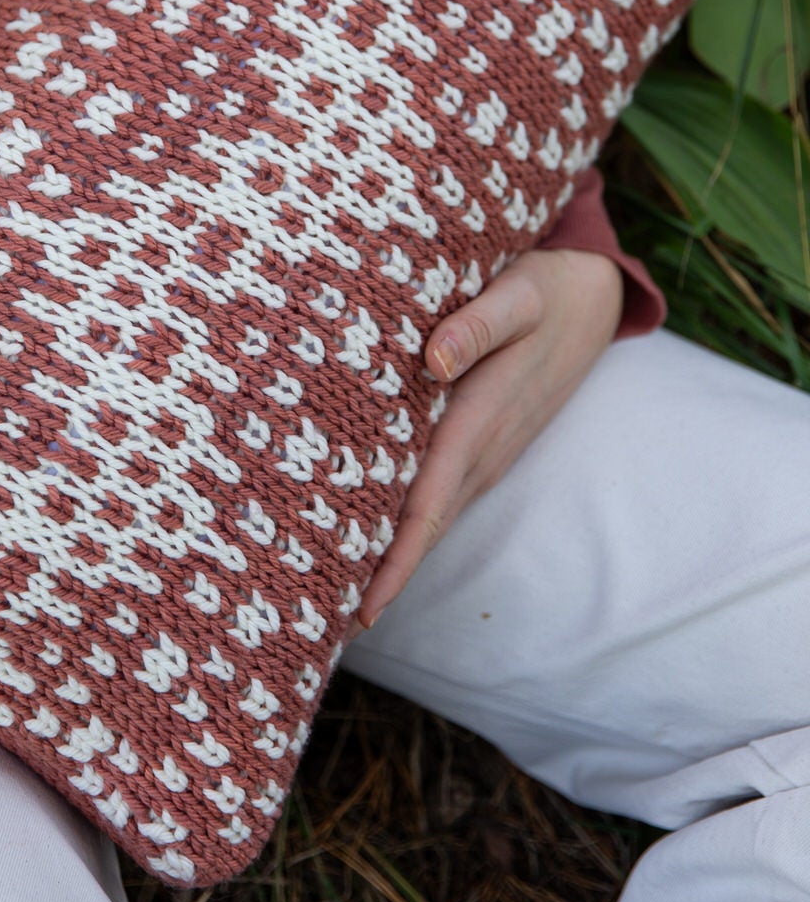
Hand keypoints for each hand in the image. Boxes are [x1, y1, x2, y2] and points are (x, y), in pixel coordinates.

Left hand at [346, 248, 623, 640]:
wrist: (591, 297)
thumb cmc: (543, 290)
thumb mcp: (515, 294)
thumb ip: (475, 326)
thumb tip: (432, 362)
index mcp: (479, 421)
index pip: (428, 509)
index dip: (394, 564)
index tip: (360, 611)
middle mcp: (480, 450)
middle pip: (421, 528)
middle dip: (374, 575)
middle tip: (311, 611)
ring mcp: (483, 451)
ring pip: (426, 515)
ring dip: (383, 551)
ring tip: (322, 583)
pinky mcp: (479, 440)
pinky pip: (434, 491)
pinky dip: (400, 518)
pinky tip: (359, 524)